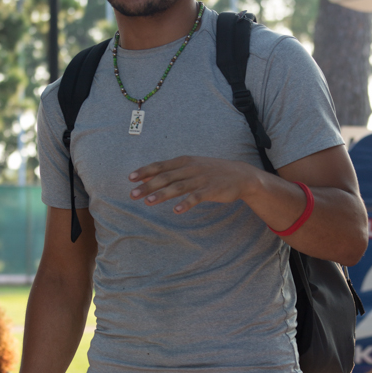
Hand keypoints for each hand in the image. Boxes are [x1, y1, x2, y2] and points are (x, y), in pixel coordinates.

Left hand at [128, 156, 258, 213]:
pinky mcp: (211, 190)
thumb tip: (148, 177)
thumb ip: (171, 171)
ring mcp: (201, 179)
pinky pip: (196, 197)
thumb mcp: (191, 166)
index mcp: (184, 161)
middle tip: (133, 195)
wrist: (241, 175)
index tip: (130, 178)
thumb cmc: (211, 171)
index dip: (145, 171)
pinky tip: (177, 210)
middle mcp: (190, 168)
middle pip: (166, 177)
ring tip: (148, 202)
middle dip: (148, 186)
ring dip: (162, 194)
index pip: (160, 165)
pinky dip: (186, 203)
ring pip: (178, 187)